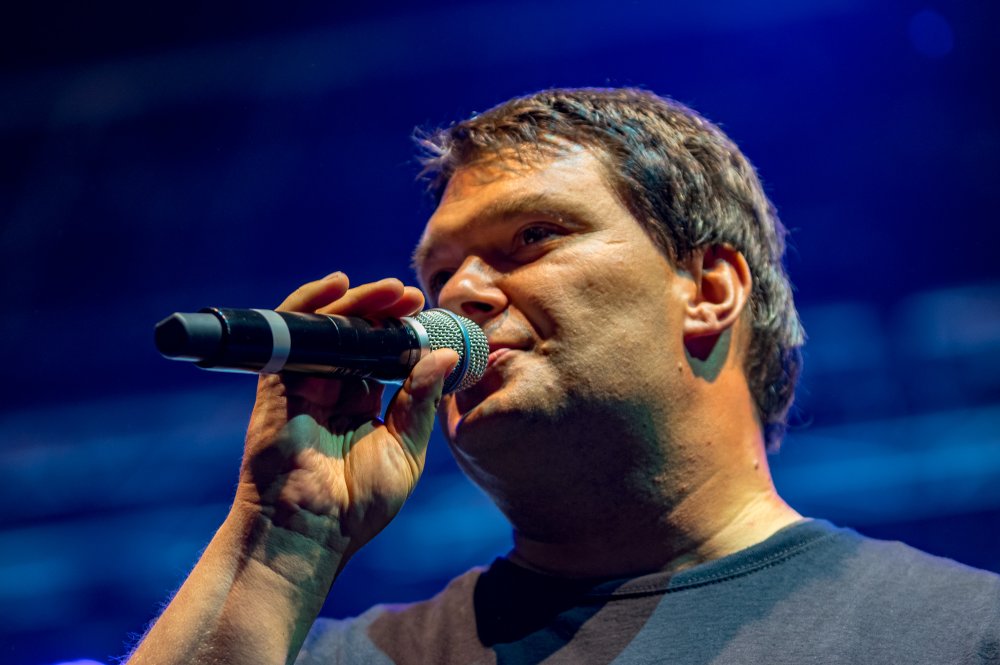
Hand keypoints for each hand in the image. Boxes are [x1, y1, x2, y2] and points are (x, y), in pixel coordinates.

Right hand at [234, 272, 458, 561]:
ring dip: (358, 303)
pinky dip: (309, 304)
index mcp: (363, 407)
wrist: (308, 532)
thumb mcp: (405, 450)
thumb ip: (420, 401)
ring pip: (328, 329)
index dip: (403, 334)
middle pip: (357, 336)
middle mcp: (333, 391)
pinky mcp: (278, 384)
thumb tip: (446, 355)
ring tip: (391, 291)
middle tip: (411, 296)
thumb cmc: (356, 505)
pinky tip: (336, 285)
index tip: (429, 316)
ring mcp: (304, 385)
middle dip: (384, 312)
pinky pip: (290, 333)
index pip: (382, 357)